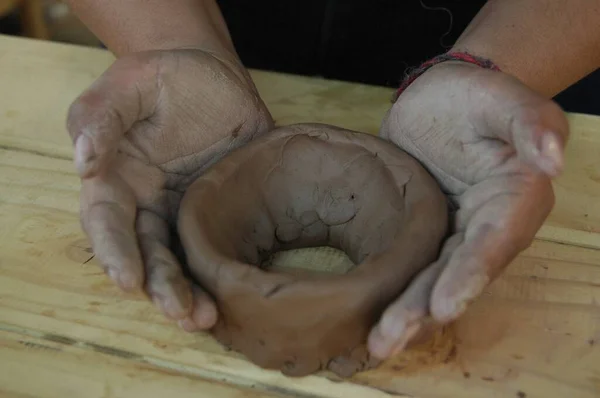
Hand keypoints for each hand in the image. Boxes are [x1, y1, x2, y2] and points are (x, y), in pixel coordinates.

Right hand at [67, 49, 272, 330]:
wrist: (211, 74)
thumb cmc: (162, 76)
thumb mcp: (129, 82)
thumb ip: (101, 116)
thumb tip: (83, 162)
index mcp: (116, 180)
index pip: (108, 224)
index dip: (115, 253)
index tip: (128, 281)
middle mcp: (148, 205)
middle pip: (147, 255)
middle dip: (161, 287)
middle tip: (183, 314)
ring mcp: (186, 212)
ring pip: (181, 260)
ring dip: (190, 292)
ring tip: (206, 317)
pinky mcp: (220, 211)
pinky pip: (218, 246)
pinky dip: (221, 271)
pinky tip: (234, 292)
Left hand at [368, 62, 568, 357]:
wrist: (440, 98)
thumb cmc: (476, 96)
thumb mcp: (503, 98)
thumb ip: (530, 123)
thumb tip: (552, 161)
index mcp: (513, 201)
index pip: (492, 244)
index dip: (469, 276)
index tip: (444, 306)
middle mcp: (486, 229)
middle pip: (456, 275)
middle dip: (424, 309)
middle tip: (388, 339)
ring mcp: (452, 235)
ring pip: (429, 279)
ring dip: (405, 312)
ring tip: (376, 343)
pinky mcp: (422, 234)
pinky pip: (409, 266)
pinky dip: (392, 292)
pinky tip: (368, 317)